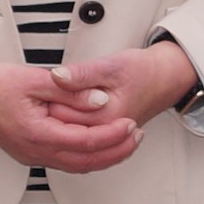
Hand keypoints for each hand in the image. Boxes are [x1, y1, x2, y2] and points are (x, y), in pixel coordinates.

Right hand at [0, 57, 140, 173]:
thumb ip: (70, 90)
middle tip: (137, 137)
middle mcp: (34, 151)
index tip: (131, 123)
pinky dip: (85, 154)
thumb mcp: (34, 79)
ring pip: (76, 165)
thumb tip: (100, 100)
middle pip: (86, 162)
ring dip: (103, 156)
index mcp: (37, 134)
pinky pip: (64, 160)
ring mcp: (30, 155)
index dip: (114, 135)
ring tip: (124, 141)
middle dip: (116, 152)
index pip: (87, 143)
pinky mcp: (28, 151)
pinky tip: (96, 143)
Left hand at [51, 40, 199, 131]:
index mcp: (105, 118)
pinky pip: (78, 136)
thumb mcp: (111, 65)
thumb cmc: (143, 71)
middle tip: (40, 93)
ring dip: (57, 120)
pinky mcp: (103, 136)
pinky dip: (68, 125)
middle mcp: (104, 133)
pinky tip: (62, 112)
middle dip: (49, 110)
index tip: (39, 86)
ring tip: (51, 100)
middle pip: (62, 129)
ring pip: (69, 135)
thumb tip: (57, 76)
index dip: (47, 99)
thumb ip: (82, 73)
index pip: (62, 115)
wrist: (165, 79)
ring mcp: (104, 138)